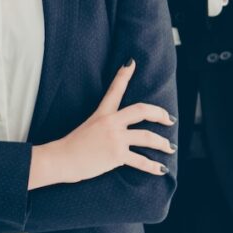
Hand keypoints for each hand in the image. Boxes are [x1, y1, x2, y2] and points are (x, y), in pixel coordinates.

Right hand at [29, 60, 173, 188]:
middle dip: (159, 114)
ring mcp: (115, 138)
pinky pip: (141, 161)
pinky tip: (161, 169)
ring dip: (162, 143)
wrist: (62, 159)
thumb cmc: (72, 145)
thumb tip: (116, 130)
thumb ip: (102, 125)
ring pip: (147, 137)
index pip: (114, 90)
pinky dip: (154, 167)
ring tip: (170, 147)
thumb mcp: (87, 127)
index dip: (123, 75)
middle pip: (141, 111)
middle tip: (169, 119)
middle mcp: (110, 122)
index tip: (131, 63)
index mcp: (102, 114)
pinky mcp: (117, 155)